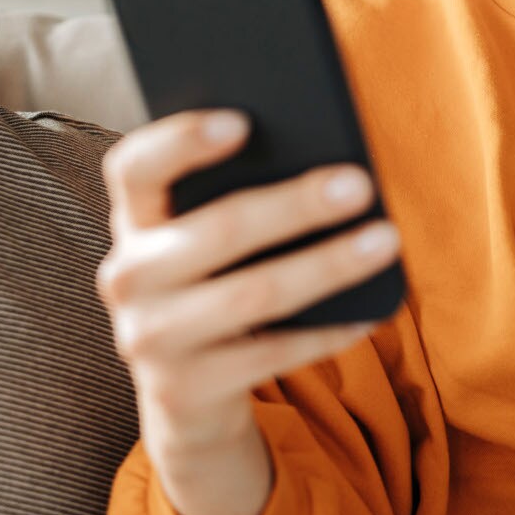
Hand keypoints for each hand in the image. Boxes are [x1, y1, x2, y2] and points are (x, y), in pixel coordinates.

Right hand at [95, 109, 400, 514]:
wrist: (185, 393)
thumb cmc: (212, 284)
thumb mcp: (203, 240)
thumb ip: (231, 198)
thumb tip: (323, 160)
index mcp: (134, 220)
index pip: (135, 167)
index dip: (181, 141)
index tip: (243, 120)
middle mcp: (128, 277)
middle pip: (218, 230)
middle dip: (296, 205)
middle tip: (360, 184)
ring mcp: (149, 338)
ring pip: (254, 294)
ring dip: (328, 265)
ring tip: (386, 240)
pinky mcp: (184, 390)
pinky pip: (272, 354)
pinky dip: (327, 332)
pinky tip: (369, 313)